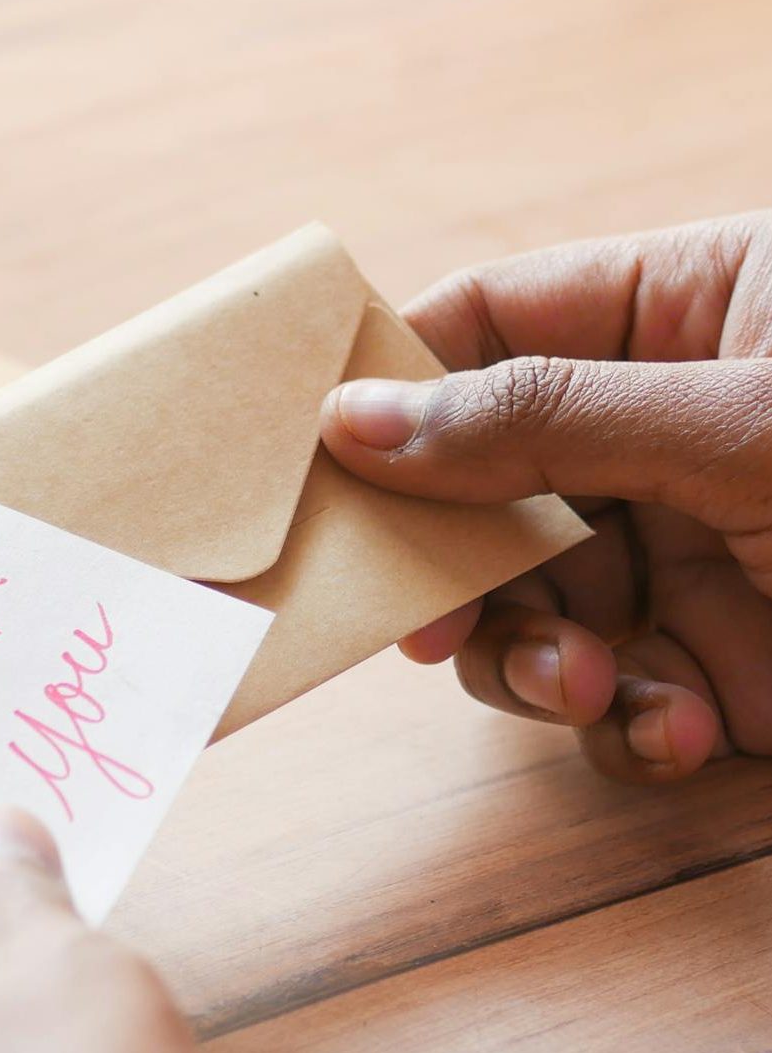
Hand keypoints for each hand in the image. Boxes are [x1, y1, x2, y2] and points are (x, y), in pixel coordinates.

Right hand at [321, 212, 771, 782]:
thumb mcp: (743, 422)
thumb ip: (544, 419)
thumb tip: (359, 419)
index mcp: (673, 320)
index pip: (485, 328)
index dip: (392, 389)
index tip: (323, 468)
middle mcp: (656, 438)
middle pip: (479, 497)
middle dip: (470, 575)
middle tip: (441, 631)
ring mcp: (678, 558)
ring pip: (528, 616)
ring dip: (542, 669)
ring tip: (603, 691)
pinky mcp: (708, 667)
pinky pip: (608, 704)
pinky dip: (628, 731)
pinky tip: (686, 733)